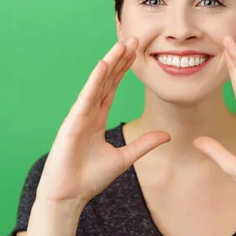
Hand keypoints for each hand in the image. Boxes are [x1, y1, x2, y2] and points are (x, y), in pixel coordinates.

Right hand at [36, 38, 170, 205]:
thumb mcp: (124, 158)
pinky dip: (94, 81)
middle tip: (133, 40)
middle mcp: (88, 113)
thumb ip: (144, 144)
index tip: (135, 53)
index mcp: (97, 119)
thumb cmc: (89, 178)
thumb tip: (167, 135)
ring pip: (97, 84)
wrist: (69, 195)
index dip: (124, 70)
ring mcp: (80, 115)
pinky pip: (86, 97)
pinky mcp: (73, 122)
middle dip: (120, 60)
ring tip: (121, 44)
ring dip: (110, 63)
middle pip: (107, 80)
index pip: (113, 88)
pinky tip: (103, 65)